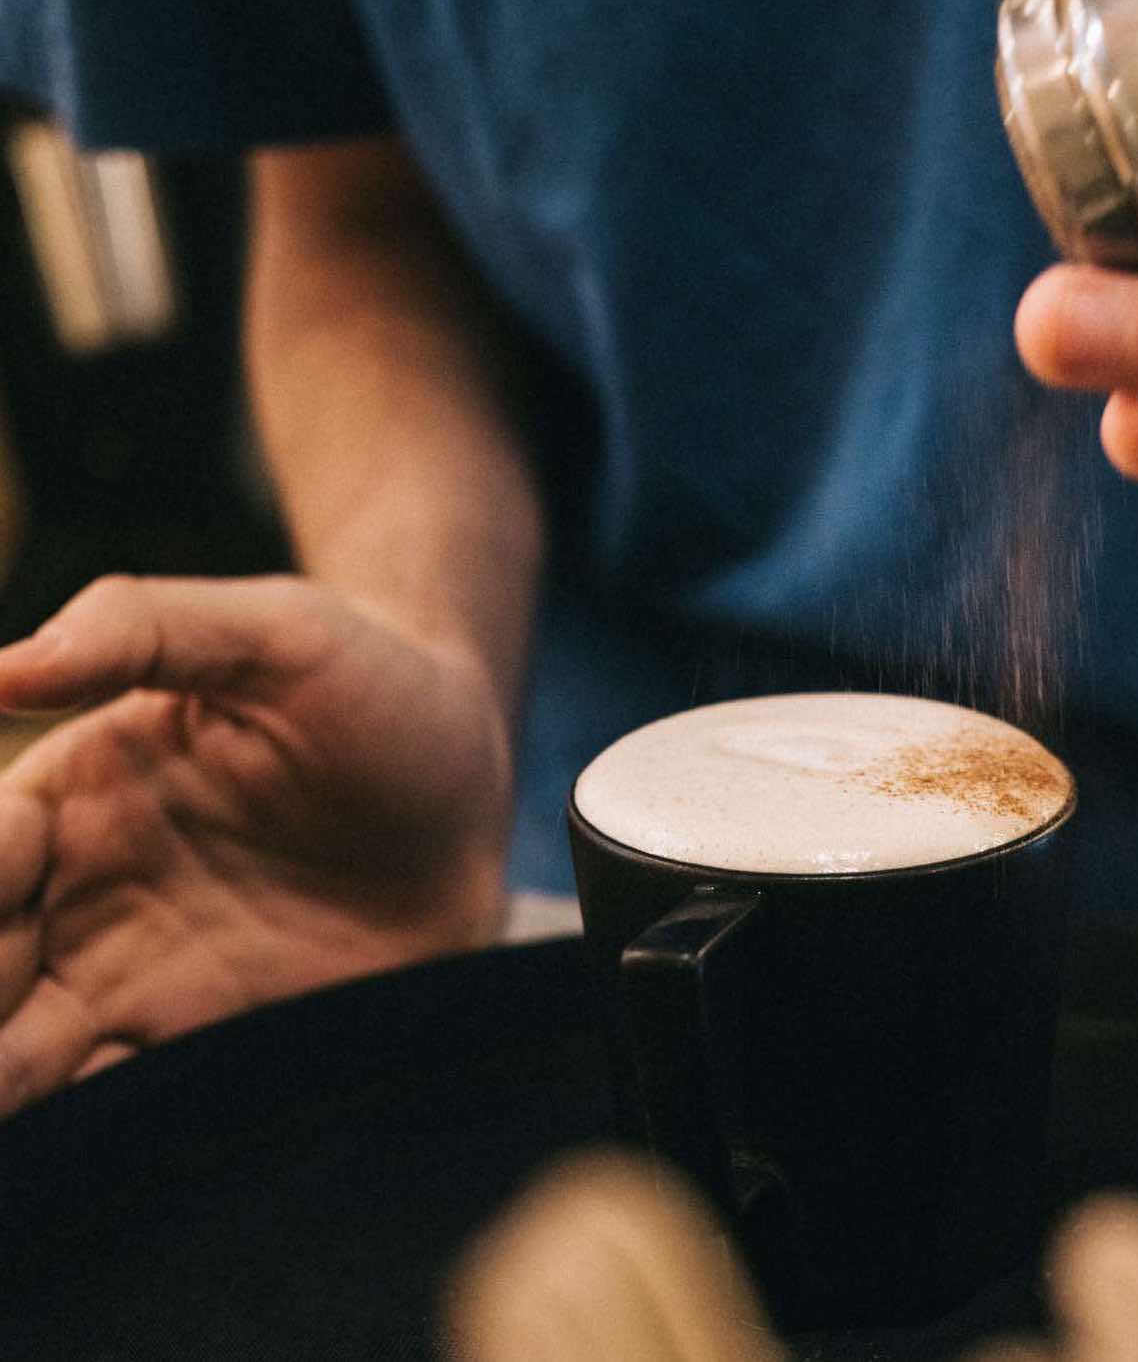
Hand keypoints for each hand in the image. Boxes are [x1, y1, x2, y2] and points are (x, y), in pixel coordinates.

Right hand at [0, 574, 511, 1115]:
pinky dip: (85, 1127)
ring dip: (3, 1081)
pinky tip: (92, 1127)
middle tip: (8, 1024)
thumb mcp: (276, 631)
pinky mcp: (214, 1040)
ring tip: (22, 1082)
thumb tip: (0, 668)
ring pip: (19, 1058)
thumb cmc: (372, 681)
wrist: (472, 770)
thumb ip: (143, 628)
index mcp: (71, 800)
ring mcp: (142, 980)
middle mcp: (82, 900)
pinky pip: (118, 1101)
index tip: (11, 880)